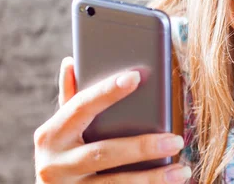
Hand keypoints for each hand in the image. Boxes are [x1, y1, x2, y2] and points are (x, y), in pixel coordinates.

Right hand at [34, 57, 191, 182]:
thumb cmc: (63, 152)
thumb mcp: (61, 127)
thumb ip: (70, 98)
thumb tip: (71, 62)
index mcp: (51, 134)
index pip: (81, 106)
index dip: (107, 91)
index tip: (135, 77)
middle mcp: (54, 163)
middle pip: (104, 152)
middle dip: (142, 147)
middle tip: (176, 140)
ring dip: (152, 178)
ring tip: (182, 170)